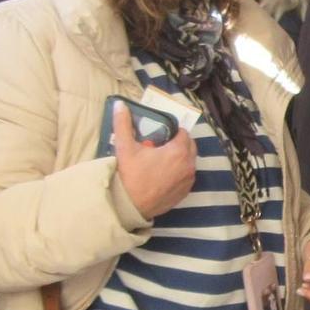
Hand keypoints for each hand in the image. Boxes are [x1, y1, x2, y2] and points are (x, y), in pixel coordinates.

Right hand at [112, 101, 196, 219]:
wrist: (130, 205)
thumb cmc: (130, 175)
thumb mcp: (125, 147)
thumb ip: (123, 123)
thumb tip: (119, 104)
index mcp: (178, 151)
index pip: (183, 133)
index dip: (173, 131)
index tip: (161, 134)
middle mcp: (188, 165)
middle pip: (189, 146)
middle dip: (178, 143)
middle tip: (161, 145)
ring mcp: (188, 180)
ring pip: (189, 161)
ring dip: (180, 157)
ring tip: (162, 158)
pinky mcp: (185, 193)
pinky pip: (187, 176)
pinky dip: (180, 172)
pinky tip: (165, 173)